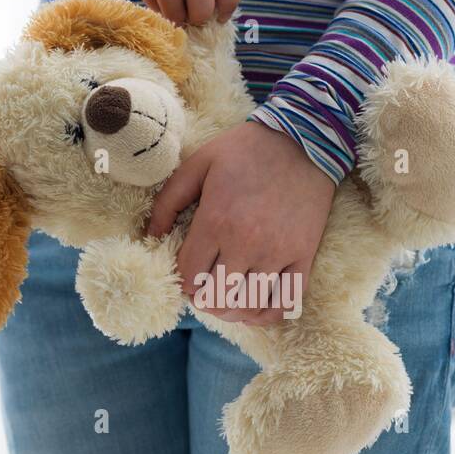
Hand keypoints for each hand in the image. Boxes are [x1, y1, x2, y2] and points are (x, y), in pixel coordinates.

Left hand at [146, 121, 334, 324]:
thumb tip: (150, 235)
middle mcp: (246, 244)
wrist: (304, 140)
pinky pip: (285, 303)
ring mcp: (278, 253)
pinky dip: (266, 314)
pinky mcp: (304, 256)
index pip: (188, 276)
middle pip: (215, 298)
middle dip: (202, 299)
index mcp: (216, 221)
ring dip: (231, 310)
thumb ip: (168, 201)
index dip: (181, 280)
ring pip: (248, 307)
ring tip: (224, 299)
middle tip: (202, 287)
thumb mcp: (197, 165)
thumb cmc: (244, 150)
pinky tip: (253, 307)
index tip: (185, 271)